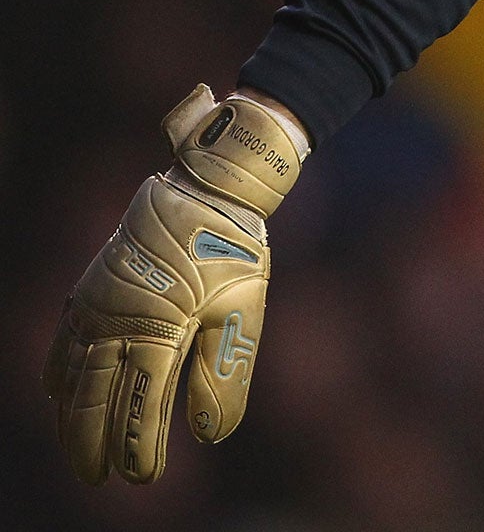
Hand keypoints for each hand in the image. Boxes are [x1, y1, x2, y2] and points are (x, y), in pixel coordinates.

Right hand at [45, 86, 304, 483]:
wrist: (206, 188)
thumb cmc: (233, 250)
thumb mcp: (244, 310)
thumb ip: (224, 375)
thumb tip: (209, 436)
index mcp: (160, 328)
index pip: (142, 402)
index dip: (139, 444)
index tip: (141, 476)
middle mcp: (117, 320)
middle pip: (96, 396)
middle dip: (95, 442)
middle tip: (99, 478)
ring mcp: (96, 304)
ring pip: (74, 374)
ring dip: (73, 417)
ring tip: (79, 453)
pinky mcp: (89, 288)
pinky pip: (64, 339)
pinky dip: (59, 371)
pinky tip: (55, 395)